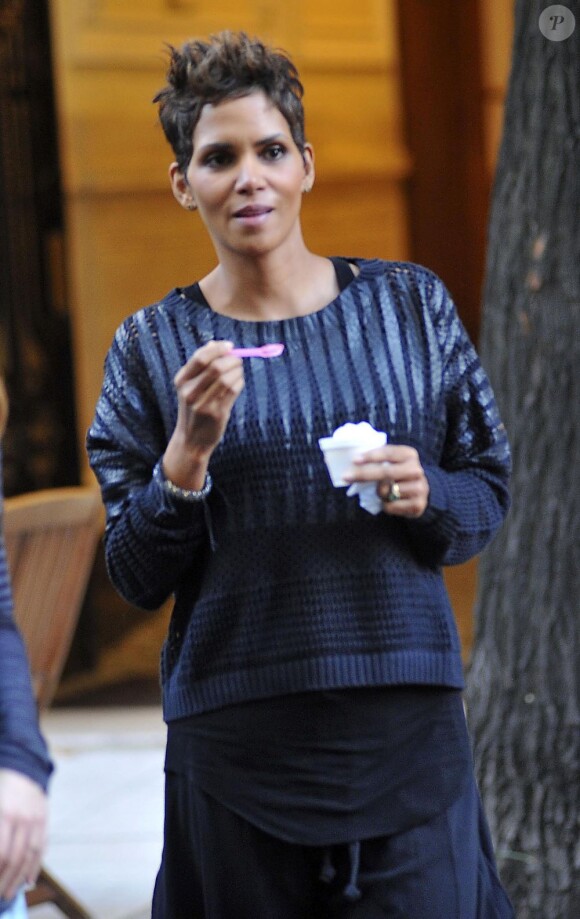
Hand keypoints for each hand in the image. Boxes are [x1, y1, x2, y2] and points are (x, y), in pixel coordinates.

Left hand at [0, 769, 47, 900]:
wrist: (23, 767)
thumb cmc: (1, 787)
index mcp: (6, 815)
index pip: (2, 852)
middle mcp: (23, 819)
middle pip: (15, 858)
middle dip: (5, 880)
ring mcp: (36, 820)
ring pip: (29, 856)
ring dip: (19, 878)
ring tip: (10, 894)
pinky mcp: (44, 821)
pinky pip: (41, 847)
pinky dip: (36, 866)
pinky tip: (29, 880)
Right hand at [163, 340, 244, 488]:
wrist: (192, 440)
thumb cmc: (194, 409)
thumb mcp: (190, 387)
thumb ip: (201, 366)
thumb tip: (216, 343)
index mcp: (181, 381)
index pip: (200, 357)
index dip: (218, 349)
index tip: (230, 346)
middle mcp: (189, 392)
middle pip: (215, 367)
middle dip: (232, 360)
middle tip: (238, 359)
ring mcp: (202, 404)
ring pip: (227, 378)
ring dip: (237, 371)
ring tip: (239, 371)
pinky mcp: (216, 413)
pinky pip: (233, 391)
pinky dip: (239, 382)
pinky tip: (238, 382)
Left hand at [343, 444, 429, 517]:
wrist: (422, 492)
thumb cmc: (399, 474)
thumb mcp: (394, 462)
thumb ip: (379, 460)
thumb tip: (354, 462)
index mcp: (409, 455)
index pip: (388, 453)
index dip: (371, 456)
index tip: (355, 460)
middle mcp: (416, 470)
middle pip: (386, 472)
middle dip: (364, 474)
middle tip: (346, 477)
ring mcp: (419, 488)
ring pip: (386, 491)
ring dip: (378, 493)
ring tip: (383, 491)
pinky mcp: (417, 504)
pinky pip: (390, 506)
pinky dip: (385, 505)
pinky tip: (391, 501)